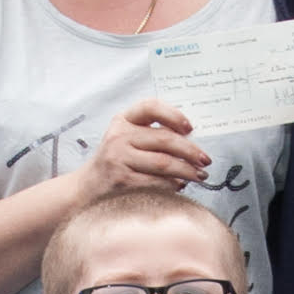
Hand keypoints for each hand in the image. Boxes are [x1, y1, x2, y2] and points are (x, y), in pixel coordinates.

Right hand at [81, 99, 211, 196]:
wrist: (87, 186)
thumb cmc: (117, 161)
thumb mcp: (127, 139)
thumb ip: (152, 134)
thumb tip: (192, 141)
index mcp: (124, 120)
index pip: (150, 106)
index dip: (173, 115)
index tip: (190, 127)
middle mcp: (119, 136)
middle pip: (164, 139)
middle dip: (190, 151)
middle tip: (205, 160)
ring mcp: (119, 158)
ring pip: (164, 163)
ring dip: (187, 170)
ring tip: (199, 175)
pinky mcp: (121, 180)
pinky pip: (156, 182)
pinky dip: (173, 184)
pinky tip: (181, 185)